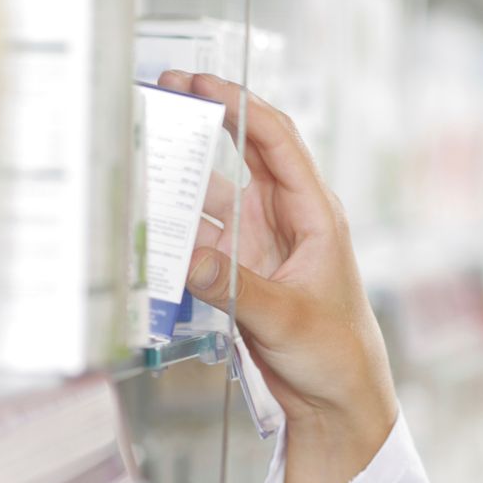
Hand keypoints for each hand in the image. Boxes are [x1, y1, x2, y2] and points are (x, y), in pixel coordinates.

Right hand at [154, 70, 398, 456]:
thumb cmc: (335, 354)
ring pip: (217, 193)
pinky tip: (148, 220)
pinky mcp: (242, 268)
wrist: (338, 400)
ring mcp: (263, 241)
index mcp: (315, 214)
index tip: (202, 82)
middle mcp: (288, 218)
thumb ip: (233, 287)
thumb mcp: (285, 318)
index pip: (277, 141)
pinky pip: (203, 235)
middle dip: (209, 116)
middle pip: (247, 151)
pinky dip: (178, 226)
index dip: (240, 105)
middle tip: (167, 88)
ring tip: (145, 152)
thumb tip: (186, 258)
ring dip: (184, 175)